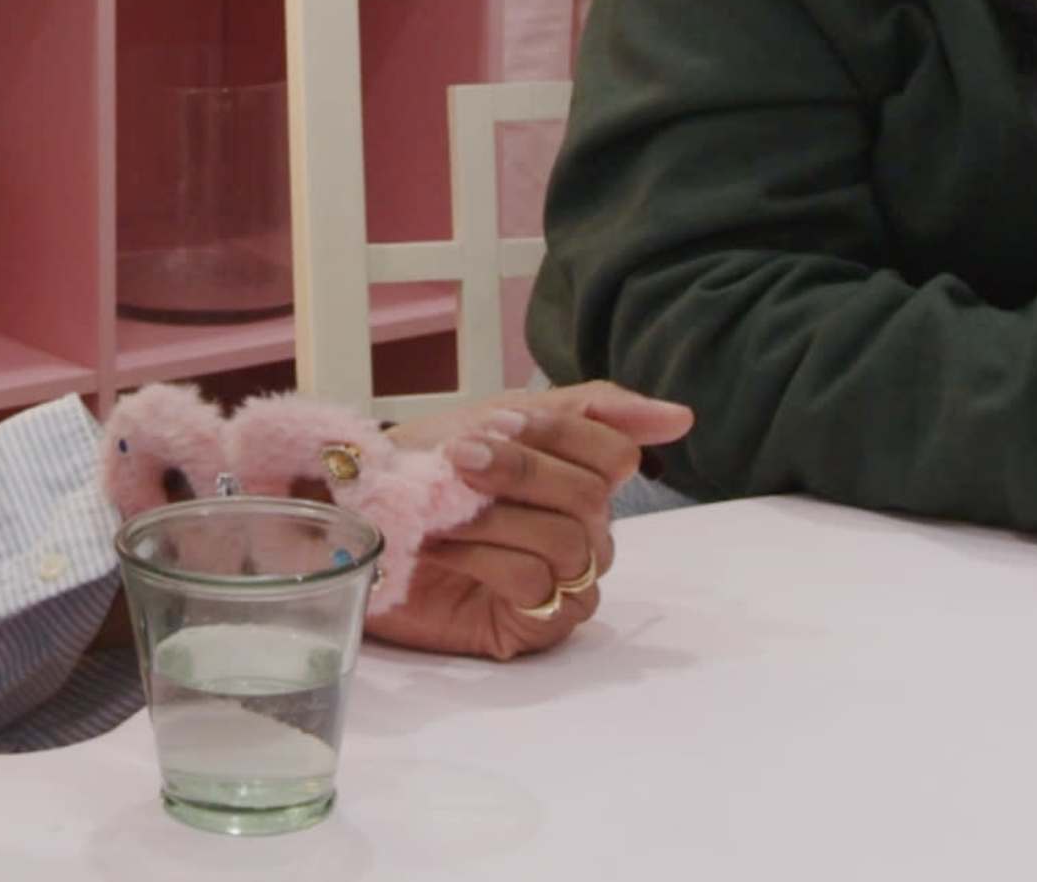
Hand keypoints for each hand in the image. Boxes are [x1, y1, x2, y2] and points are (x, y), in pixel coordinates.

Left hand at [363, 382, 693, 661]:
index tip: (499, 422)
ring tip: (441, 510)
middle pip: (591, 496)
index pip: (615, 452)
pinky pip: (533, 584)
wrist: (354, 521)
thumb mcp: (500, 419)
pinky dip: (480, 556)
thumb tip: (682, 417)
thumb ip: (588, 410)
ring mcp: (567, 583)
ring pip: (566, 540)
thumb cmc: (422, 470)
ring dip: (494, 516)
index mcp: (583, 478)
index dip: (557, 436)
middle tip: (459, 458)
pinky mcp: (536, 626)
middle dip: (520, 471)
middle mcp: (588, 533)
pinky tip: (440, 548)